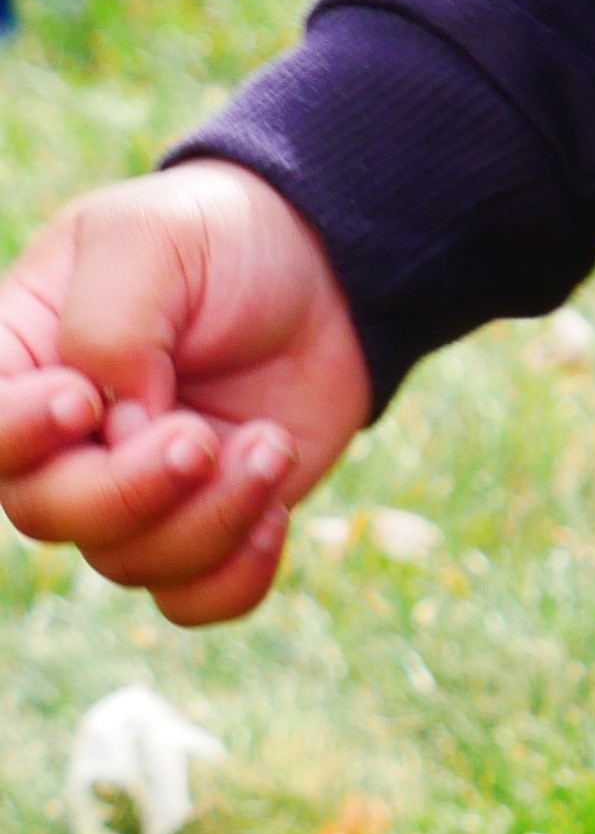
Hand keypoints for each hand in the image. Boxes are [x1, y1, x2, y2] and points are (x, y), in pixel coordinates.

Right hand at [0, 164, 369, 623]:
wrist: (325, 262)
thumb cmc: (218, 237)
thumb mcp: (152, 239)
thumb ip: (109, 327)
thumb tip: (111, 427)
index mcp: (22, 365)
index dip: (17, 438)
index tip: (83, 402)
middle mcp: (62, 445)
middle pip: (48, 513)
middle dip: (129, 489)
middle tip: (198, 438)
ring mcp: (131, 490)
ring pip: (129, 560)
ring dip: (208, 517)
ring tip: (268, 445)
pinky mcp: (203, 520)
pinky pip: (192, 596)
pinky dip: (235, 573)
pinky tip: (277, 515)